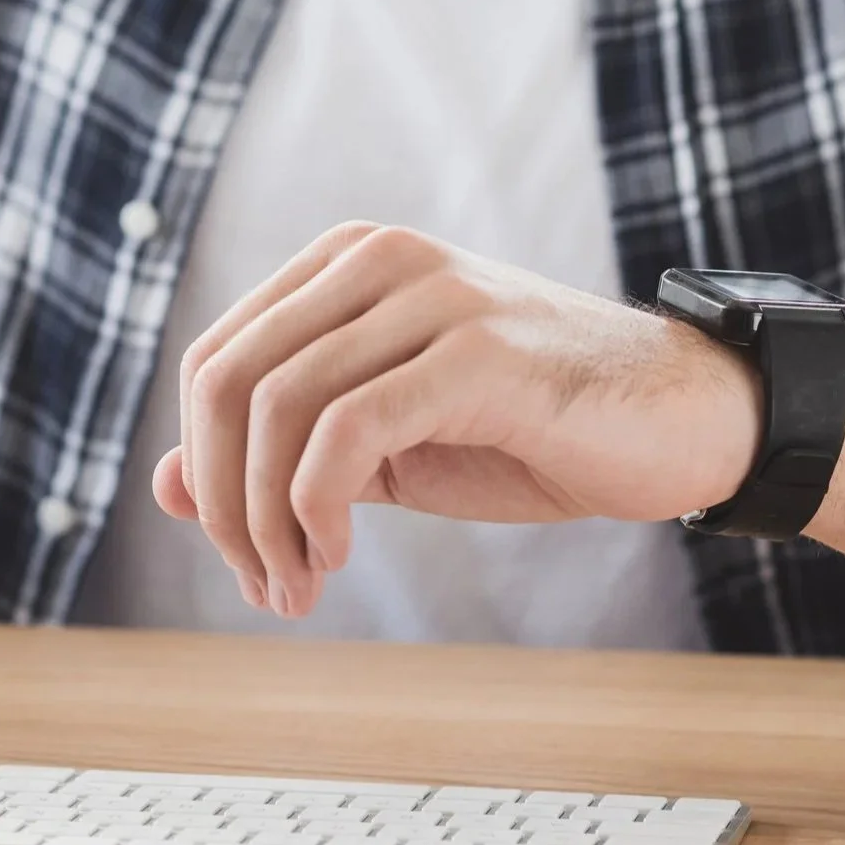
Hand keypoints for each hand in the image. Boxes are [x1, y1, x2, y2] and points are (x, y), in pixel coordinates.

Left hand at [154, 222, 757, 617]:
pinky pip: (345, 430)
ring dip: (266, 519)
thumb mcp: (386, 444)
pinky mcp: (474, 352)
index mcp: (346, 264)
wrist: (681, 422)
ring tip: (301, 583)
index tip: (244, 555)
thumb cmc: (534, 429)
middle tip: (264, 583)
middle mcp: (378, 260)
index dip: (205, 469)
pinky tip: (338, 553)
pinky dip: (317, 507)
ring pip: (276, 406)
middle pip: (227, 381)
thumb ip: (280, 452)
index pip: (216, 360)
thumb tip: (163, 485)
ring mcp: (428, 297)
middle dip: (224, 501)